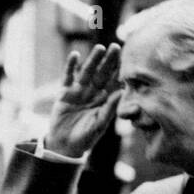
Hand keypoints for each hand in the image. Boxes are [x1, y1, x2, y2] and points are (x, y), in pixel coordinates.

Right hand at [44, 43, 121, 158]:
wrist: (65, 146)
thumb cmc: (85, 138)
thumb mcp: (99, 125)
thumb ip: (110, 109)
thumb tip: (122, 93)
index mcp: (102, 100)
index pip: (113, 83)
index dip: (119, 71)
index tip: (128, 60)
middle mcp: (91, 92)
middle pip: (101, 73)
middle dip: (108, 61)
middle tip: (116, 47)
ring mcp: (78, 91)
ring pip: (86, 72)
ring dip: (93, 60)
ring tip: (100, 48)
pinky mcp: (64, 93)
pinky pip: (68, 77)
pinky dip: (70, 66)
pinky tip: (75, 55)